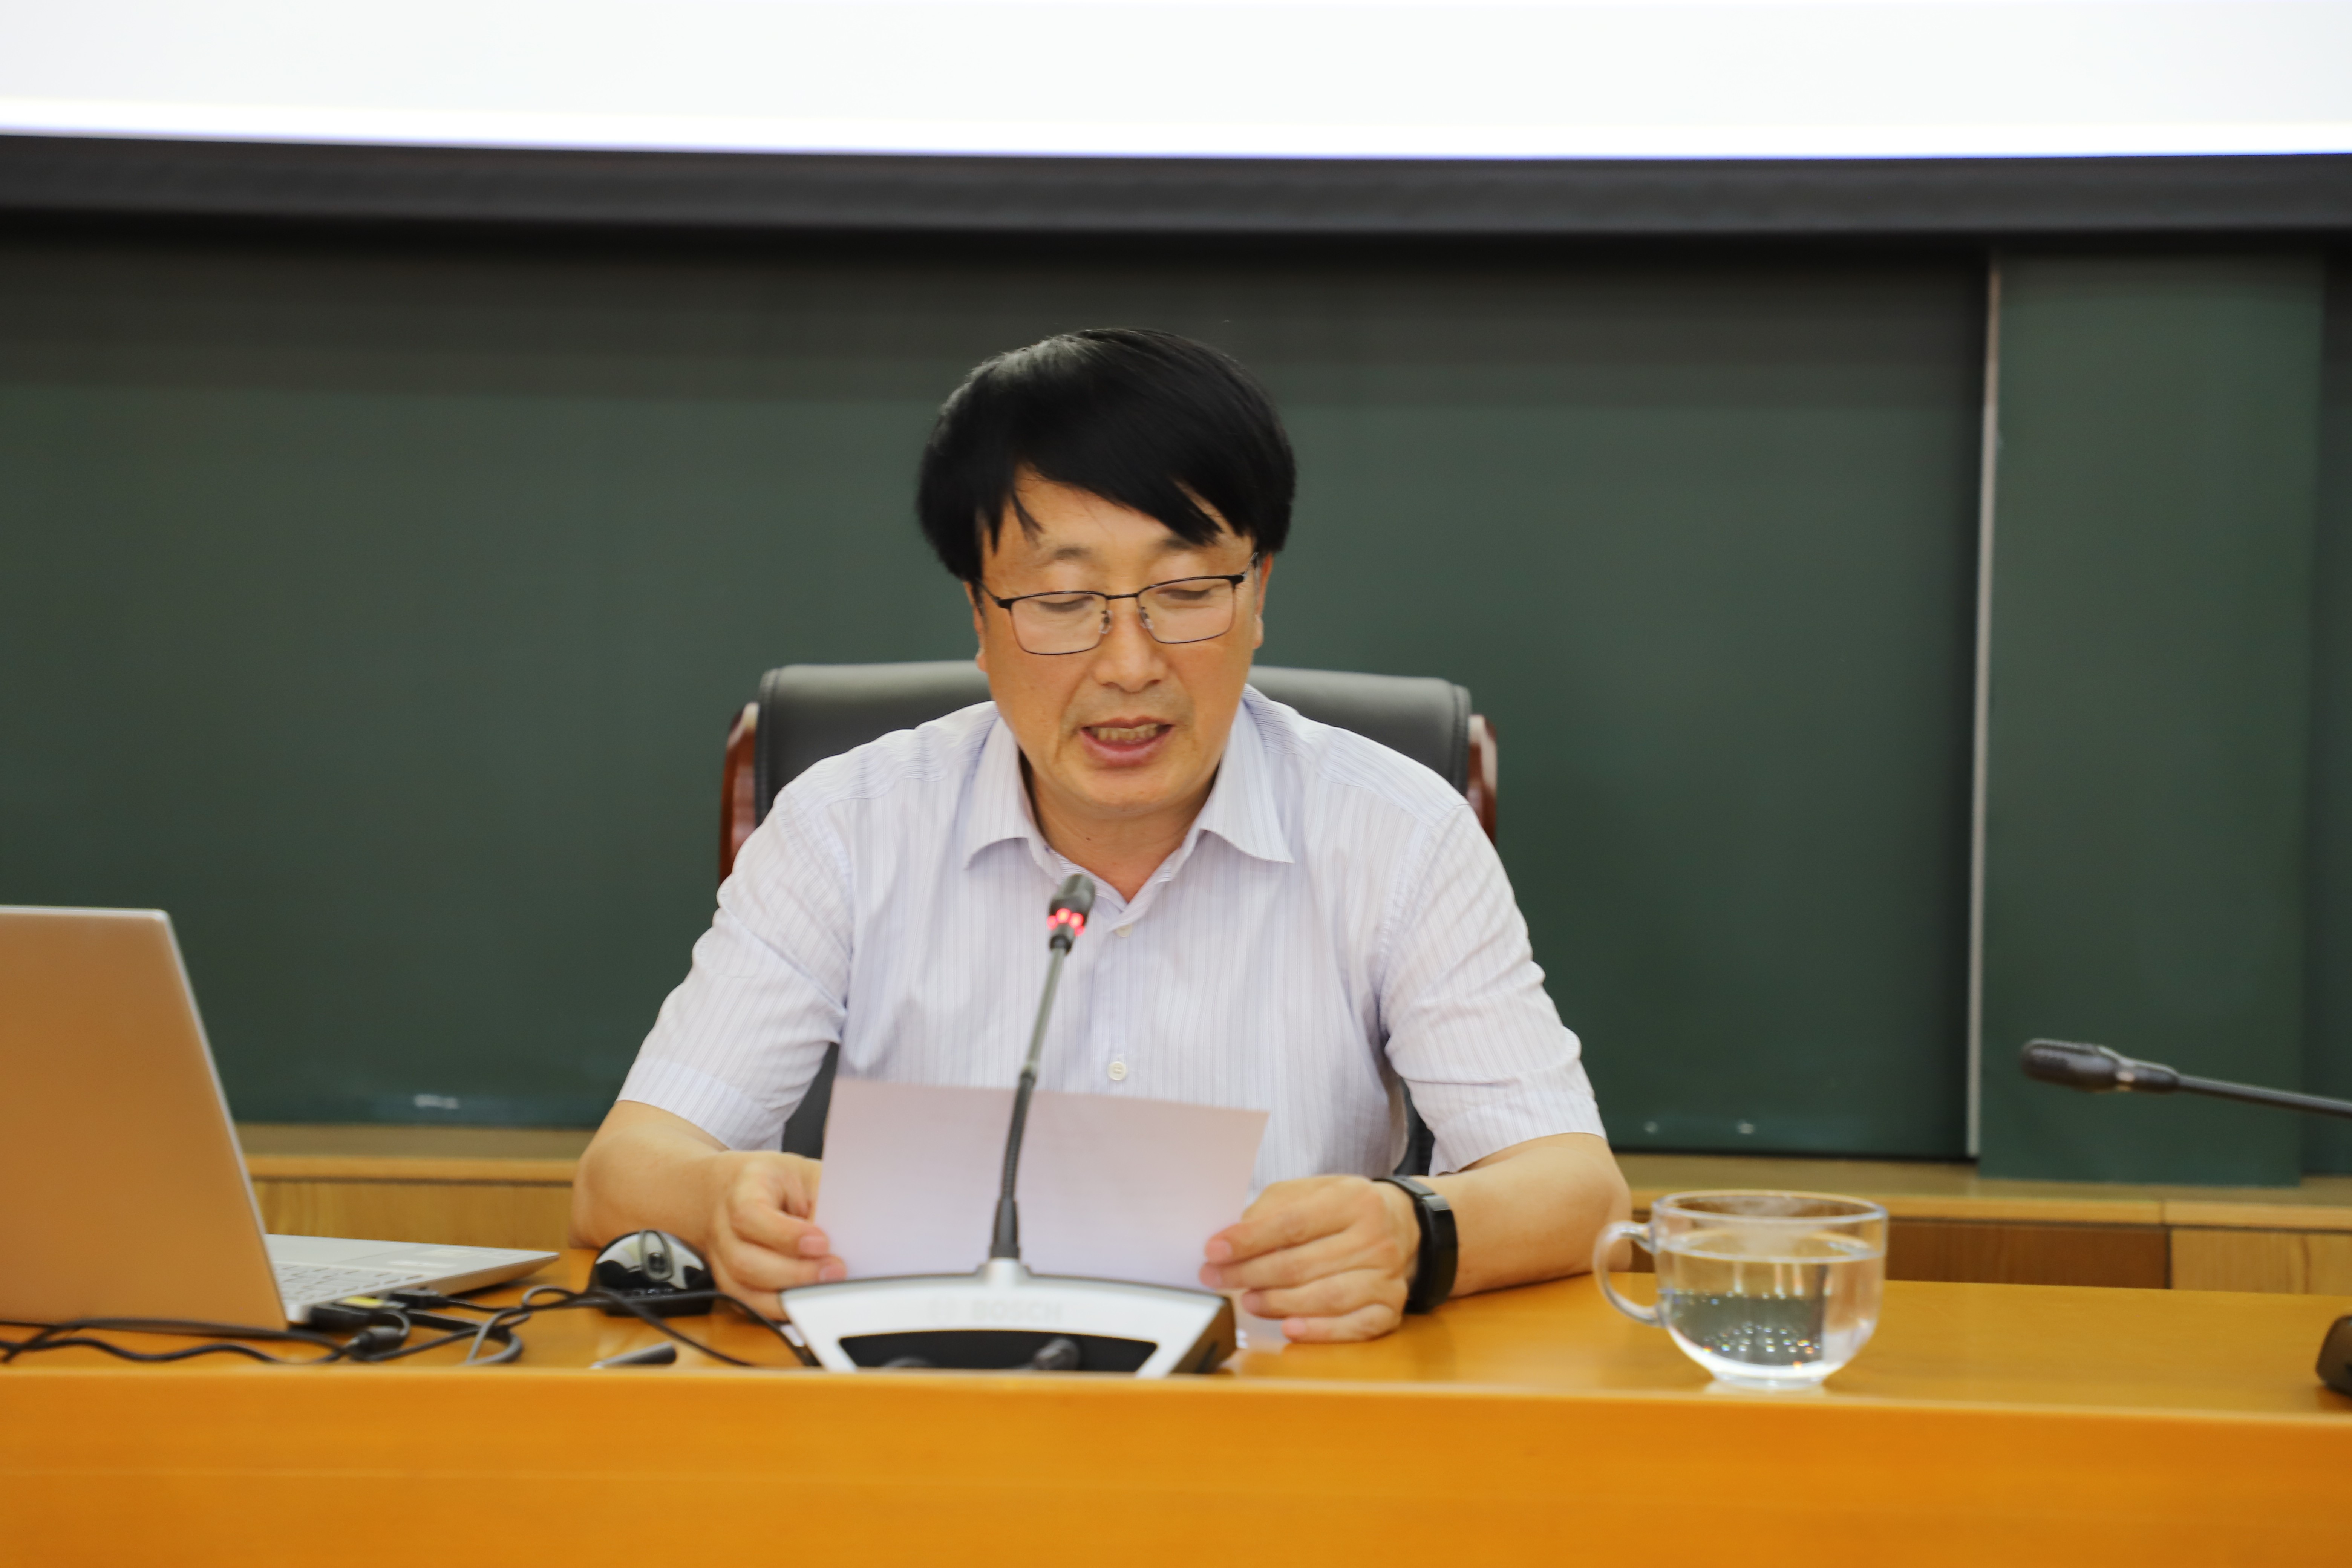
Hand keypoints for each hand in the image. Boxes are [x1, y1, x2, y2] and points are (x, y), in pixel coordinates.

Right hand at [698, 1151, 844, 1313]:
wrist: (734, 1190)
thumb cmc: (776, 1183)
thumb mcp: (802, 1174)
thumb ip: (821, 1198)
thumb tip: (843, 1235)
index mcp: (741, 1191)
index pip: (750, 1215)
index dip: (785, 1234)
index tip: (821, 1242)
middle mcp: (723, 1229)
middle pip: (745, 1262)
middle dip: (794, 1273)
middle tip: (834, 1270)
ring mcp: (721, 1260)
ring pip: (743, 1291)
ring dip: (788, 1296)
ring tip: (826, 1287)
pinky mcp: (730, 1283)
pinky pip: (749, 1306)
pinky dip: (779, 1310)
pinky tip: (807, 1303)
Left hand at [1199, 1175, 1419, 1342]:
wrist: (1399, 1225)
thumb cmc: (1341, 1210)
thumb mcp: (1308, 1192)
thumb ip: (1270, 1210)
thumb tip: (1232, 1240)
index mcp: (1352, 1200)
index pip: (1291, 1224)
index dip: (1249, 1240)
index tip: (1214, 1251)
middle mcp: (1374, 1238)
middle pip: (1302, 1264)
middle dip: (1250, 1274)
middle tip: (1216, 1278)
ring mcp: (1387, 1275)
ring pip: (1326, 1298)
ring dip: (1278, 1304)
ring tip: (1247, 1301)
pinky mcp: (1391, 1307)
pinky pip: (1355, 1327)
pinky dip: (1320, 1332)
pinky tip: (1289, 1329)